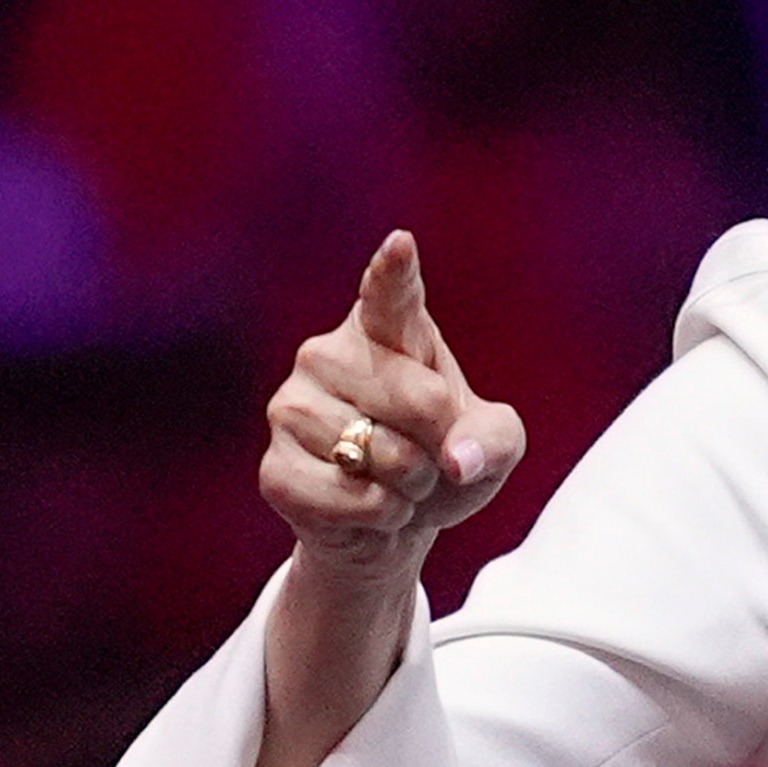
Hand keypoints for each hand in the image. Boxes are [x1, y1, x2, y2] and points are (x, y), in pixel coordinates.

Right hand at [260, 230, 524, 583]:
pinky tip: (368, 508)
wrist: (394, 522)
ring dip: (411, 486)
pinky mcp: (273, 469)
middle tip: (428, 455)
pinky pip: (349, 499)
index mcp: (388, 330)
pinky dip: (379, 516)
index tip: (400, 244)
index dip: (393, 271)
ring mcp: (291, 408)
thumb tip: (459, 460)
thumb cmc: (445, 460)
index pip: (390, 293)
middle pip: (417, 399)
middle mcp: (328, 355)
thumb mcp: (493, 446)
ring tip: (396, 480)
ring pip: (381, 455)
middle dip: (441, 443)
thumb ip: (494, 441)